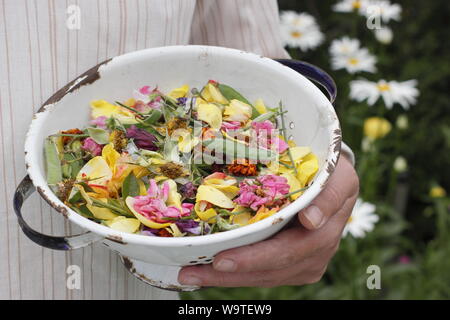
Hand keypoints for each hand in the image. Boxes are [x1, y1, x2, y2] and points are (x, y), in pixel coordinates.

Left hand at [178, 156, 358, 286]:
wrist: (335, 181)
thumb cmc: (330, 171)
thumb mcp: (335, 173)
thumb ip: (326, 196)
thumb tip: (311, 221)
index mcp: (327, 228)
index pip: (291, 248)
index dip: (256, 257)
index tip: (223, 259)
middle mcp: (319, 251)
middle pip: (272, 268)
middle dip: (231, 272)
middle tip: (194, 270)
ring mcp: (307, 262)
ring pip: (264, 276)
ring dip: (226, 278)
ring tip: (191, 273)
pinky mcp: (295, 266)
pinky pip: (262, 274)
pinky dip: (235, 274)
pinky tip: (209, 271)